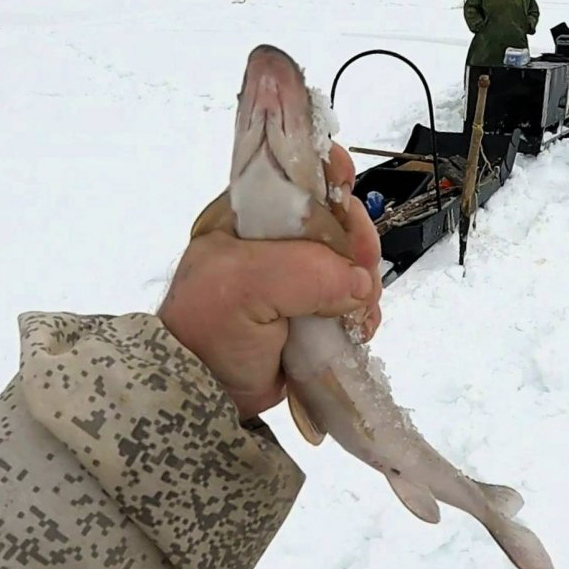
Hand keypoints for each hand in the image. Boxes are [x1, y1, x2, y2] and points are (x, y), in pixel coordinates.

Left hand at [157, 142, 383, 420]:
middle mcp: (277, 241)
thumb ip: (306, 272)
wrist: (203, 394)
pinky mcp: (314, 312)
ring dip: (365, 284)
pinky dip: (363, 312)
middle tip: (361, 271)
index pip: (294, 175)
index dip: (327, 174)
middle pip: (339, 221)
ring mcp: (298, 278)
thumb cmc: (211, 328)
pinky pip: (354, 300)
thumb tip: (360, 284)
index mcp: (249, 217)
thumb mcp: (245, 286)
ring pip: (352, 262)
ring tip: (357, 313)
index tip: (347, 188)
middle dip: (358, 243)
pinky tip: (358, 329)